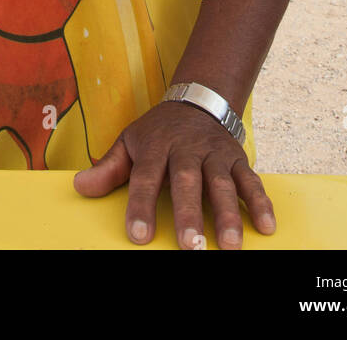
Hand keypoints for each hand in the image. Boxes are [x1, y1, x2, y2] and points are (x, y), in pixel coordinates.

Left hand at [73, 101, 275, 249]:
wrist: (198, 100)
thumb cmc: (159, 131)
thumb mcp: (130, 140)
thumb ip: (109, 167)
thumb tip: (80, 186)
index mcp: (156, 146)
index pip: (146, 177)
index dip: (141, 206)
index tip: (139, 235)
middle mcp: (187, 149)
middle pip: (187, 181)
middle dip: (189, 214)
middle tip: (190, 246)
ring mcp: (215, 154)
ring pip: (222, 183)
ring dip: (228, 214)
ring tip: (230, 245)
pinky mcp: (238, 159)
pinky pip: (251, 181)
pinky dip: (261, 203)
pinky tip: (266, 228)